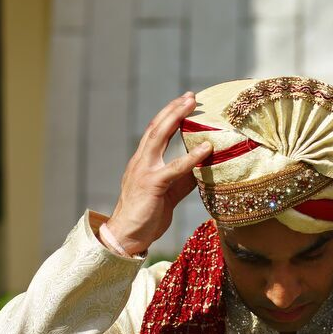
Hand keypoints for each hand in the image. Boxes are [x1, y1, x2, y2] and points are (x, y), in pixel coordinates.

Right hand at [105, 92, 212, 254]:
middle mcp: (141, 162)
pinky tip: (206, 148)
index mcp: (143, 163)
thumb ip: (182, 179)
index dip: (170, 116)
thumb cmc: (146, 216)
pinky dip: (191, 156)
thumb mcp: (168, 193)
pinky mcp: (152, 184)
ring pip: (159, 137)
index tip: (185, 102)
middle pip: (156, 127)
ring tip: (192, 106)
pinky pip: (174, 167)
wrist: (126, 238)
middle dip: (173, 109)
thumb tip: (202, 169)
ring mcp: (144, 171)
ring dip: (176, 118)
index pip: (156, 132)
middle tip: (190, 96)